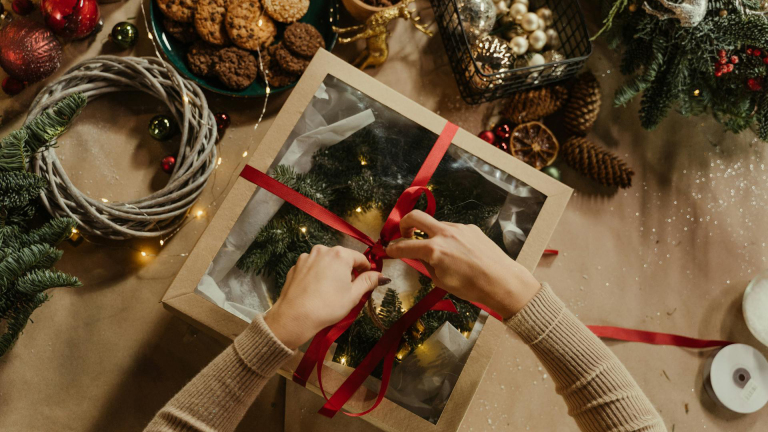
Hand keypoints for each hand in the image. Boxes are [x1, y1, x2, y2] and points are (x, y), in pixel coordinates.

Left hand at [263, 245, 389, 348]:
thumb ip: (368, 282)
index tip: (366, 281)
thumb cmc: (328, 306)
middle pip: (341, 258)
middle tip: (347, 290)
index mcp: (340, 254)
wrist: (294, 317)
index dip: (366, 270)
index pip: (360, 258)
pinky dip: (316, 275)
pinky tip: (315, 291)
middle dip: (347, 271)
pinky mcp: (295, 266)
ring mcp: (306, 257)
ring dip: (331, 272)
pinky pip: (312, 267)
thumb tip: (382, 276)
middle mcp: (322, 250)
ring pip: (325, 262)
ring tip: (330, 291)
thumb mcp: (353, 295)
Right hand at [386, 210, 539, 318]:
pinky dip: (447, 238)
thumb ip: (425, 264)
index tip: (388, 250)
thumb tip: (416, 256)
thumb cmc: (471, 287)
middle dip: (404, 224)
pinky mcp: (471, 228)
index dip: (392, 249)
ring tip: (438, 253)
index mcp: (434, 249)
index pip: (404, 245)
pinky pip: (452, 230)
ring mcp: (459, 228)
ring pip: (436, 225)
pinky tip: (458, 253)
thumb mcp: (441, 280)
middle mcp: (444, 233)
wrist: (501, 280)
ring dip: (430, 234)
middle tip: (404, 235)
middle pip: (415, 216)